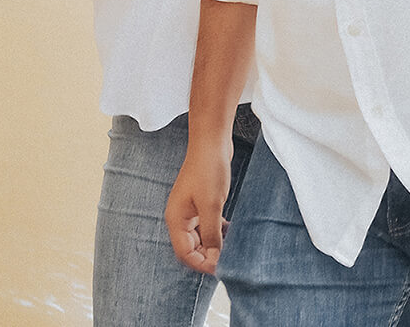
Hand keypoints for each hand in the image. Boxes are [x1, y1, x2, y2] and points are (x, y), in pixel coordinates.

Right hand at [165, 136, 233, 273]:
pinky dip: (218, 231)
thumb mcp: (212, 205)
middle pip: (192, 247)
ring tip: (232, 247)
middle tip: (229, 259)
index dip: (202, 263)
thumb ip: (212, 233)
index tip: (220, 268)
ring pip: (201, 237)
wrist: (211, 142)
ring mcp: (190, 209)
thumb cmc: (208, 170)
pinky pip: (207, 225)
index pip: (185, 253)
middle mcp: (180, 217)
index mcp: (176, 220)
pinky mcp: (201, 202)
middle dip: (208, 255)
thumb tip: (214, 257)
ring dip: (214, 244)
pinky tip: (231, 232)